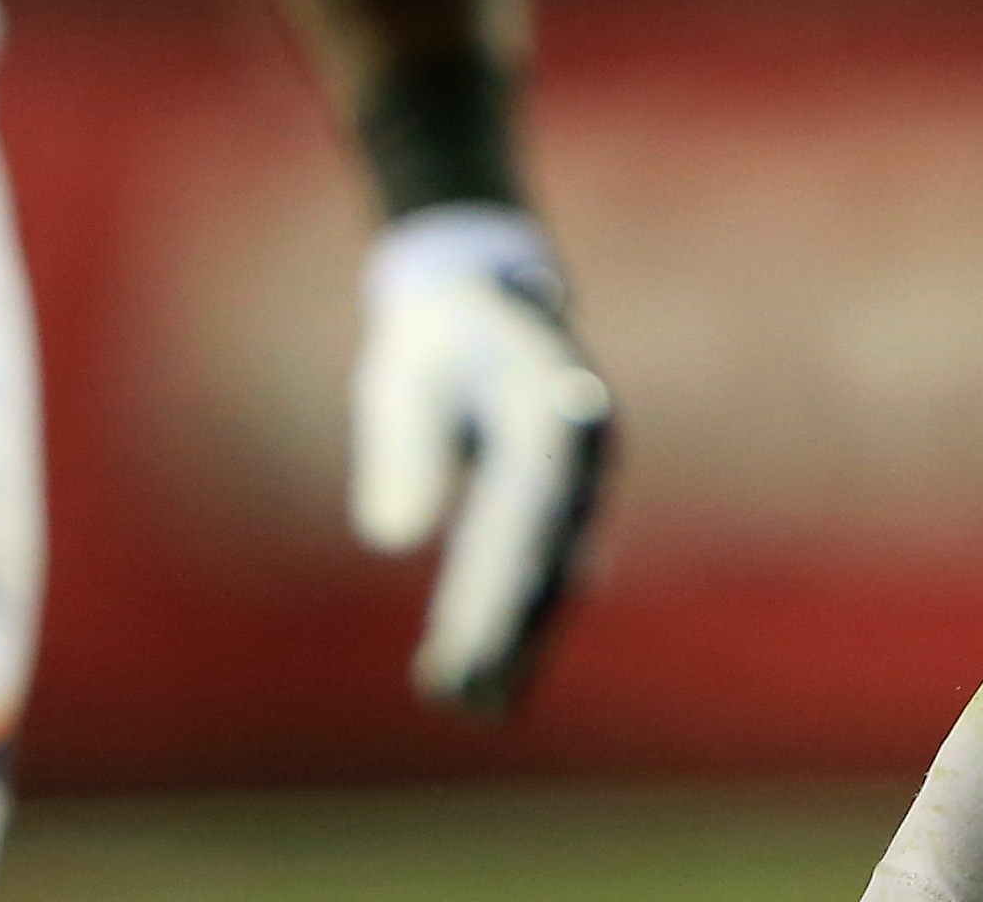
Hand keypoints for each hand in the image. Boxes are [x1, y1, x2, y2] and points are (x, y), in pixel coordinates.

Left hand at [350, 203, 613, 712]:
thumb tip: (394, 539)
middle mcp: (587, 439)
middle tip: (460, 692)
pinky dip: (525, 610)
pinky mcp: (573, 490)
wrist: (482, 283)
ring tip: (474, 698)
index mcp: (551, 400)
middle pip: (548, 548)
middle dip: (509, 624)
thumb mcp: (402, 372)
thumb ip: (400, 446)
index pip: (520, 511)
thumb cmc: (435, 330)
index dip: (492, 583)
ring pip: (558, 565)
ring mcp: (588, 467)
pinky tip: (494, 663)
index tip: (458, 645)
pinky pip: (552, 559)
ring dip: (523, 631)